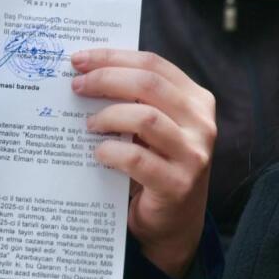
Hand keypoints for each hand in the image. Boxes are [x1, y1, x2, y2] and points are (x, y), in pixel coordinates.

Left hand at [70, 48, 215, 278]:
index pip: (153, 63)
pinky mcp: (178, 185)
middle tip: (76, 86)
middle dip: (105, 79)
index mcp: (196, 99)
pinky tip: (98, 153)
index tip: (79, 59)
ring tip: (89, 124)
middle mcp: (202, 123)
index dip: (113, 57)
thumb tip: (85, 70)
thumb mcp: (153, 124)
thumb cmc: (156, 162)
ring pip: (144, 117)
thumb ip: (134, 98)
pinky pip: (136, 158)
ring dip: (107, 116)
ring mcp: (194, 155)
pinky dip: (110, 151)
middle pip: (148, 84)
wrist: (173, 222)